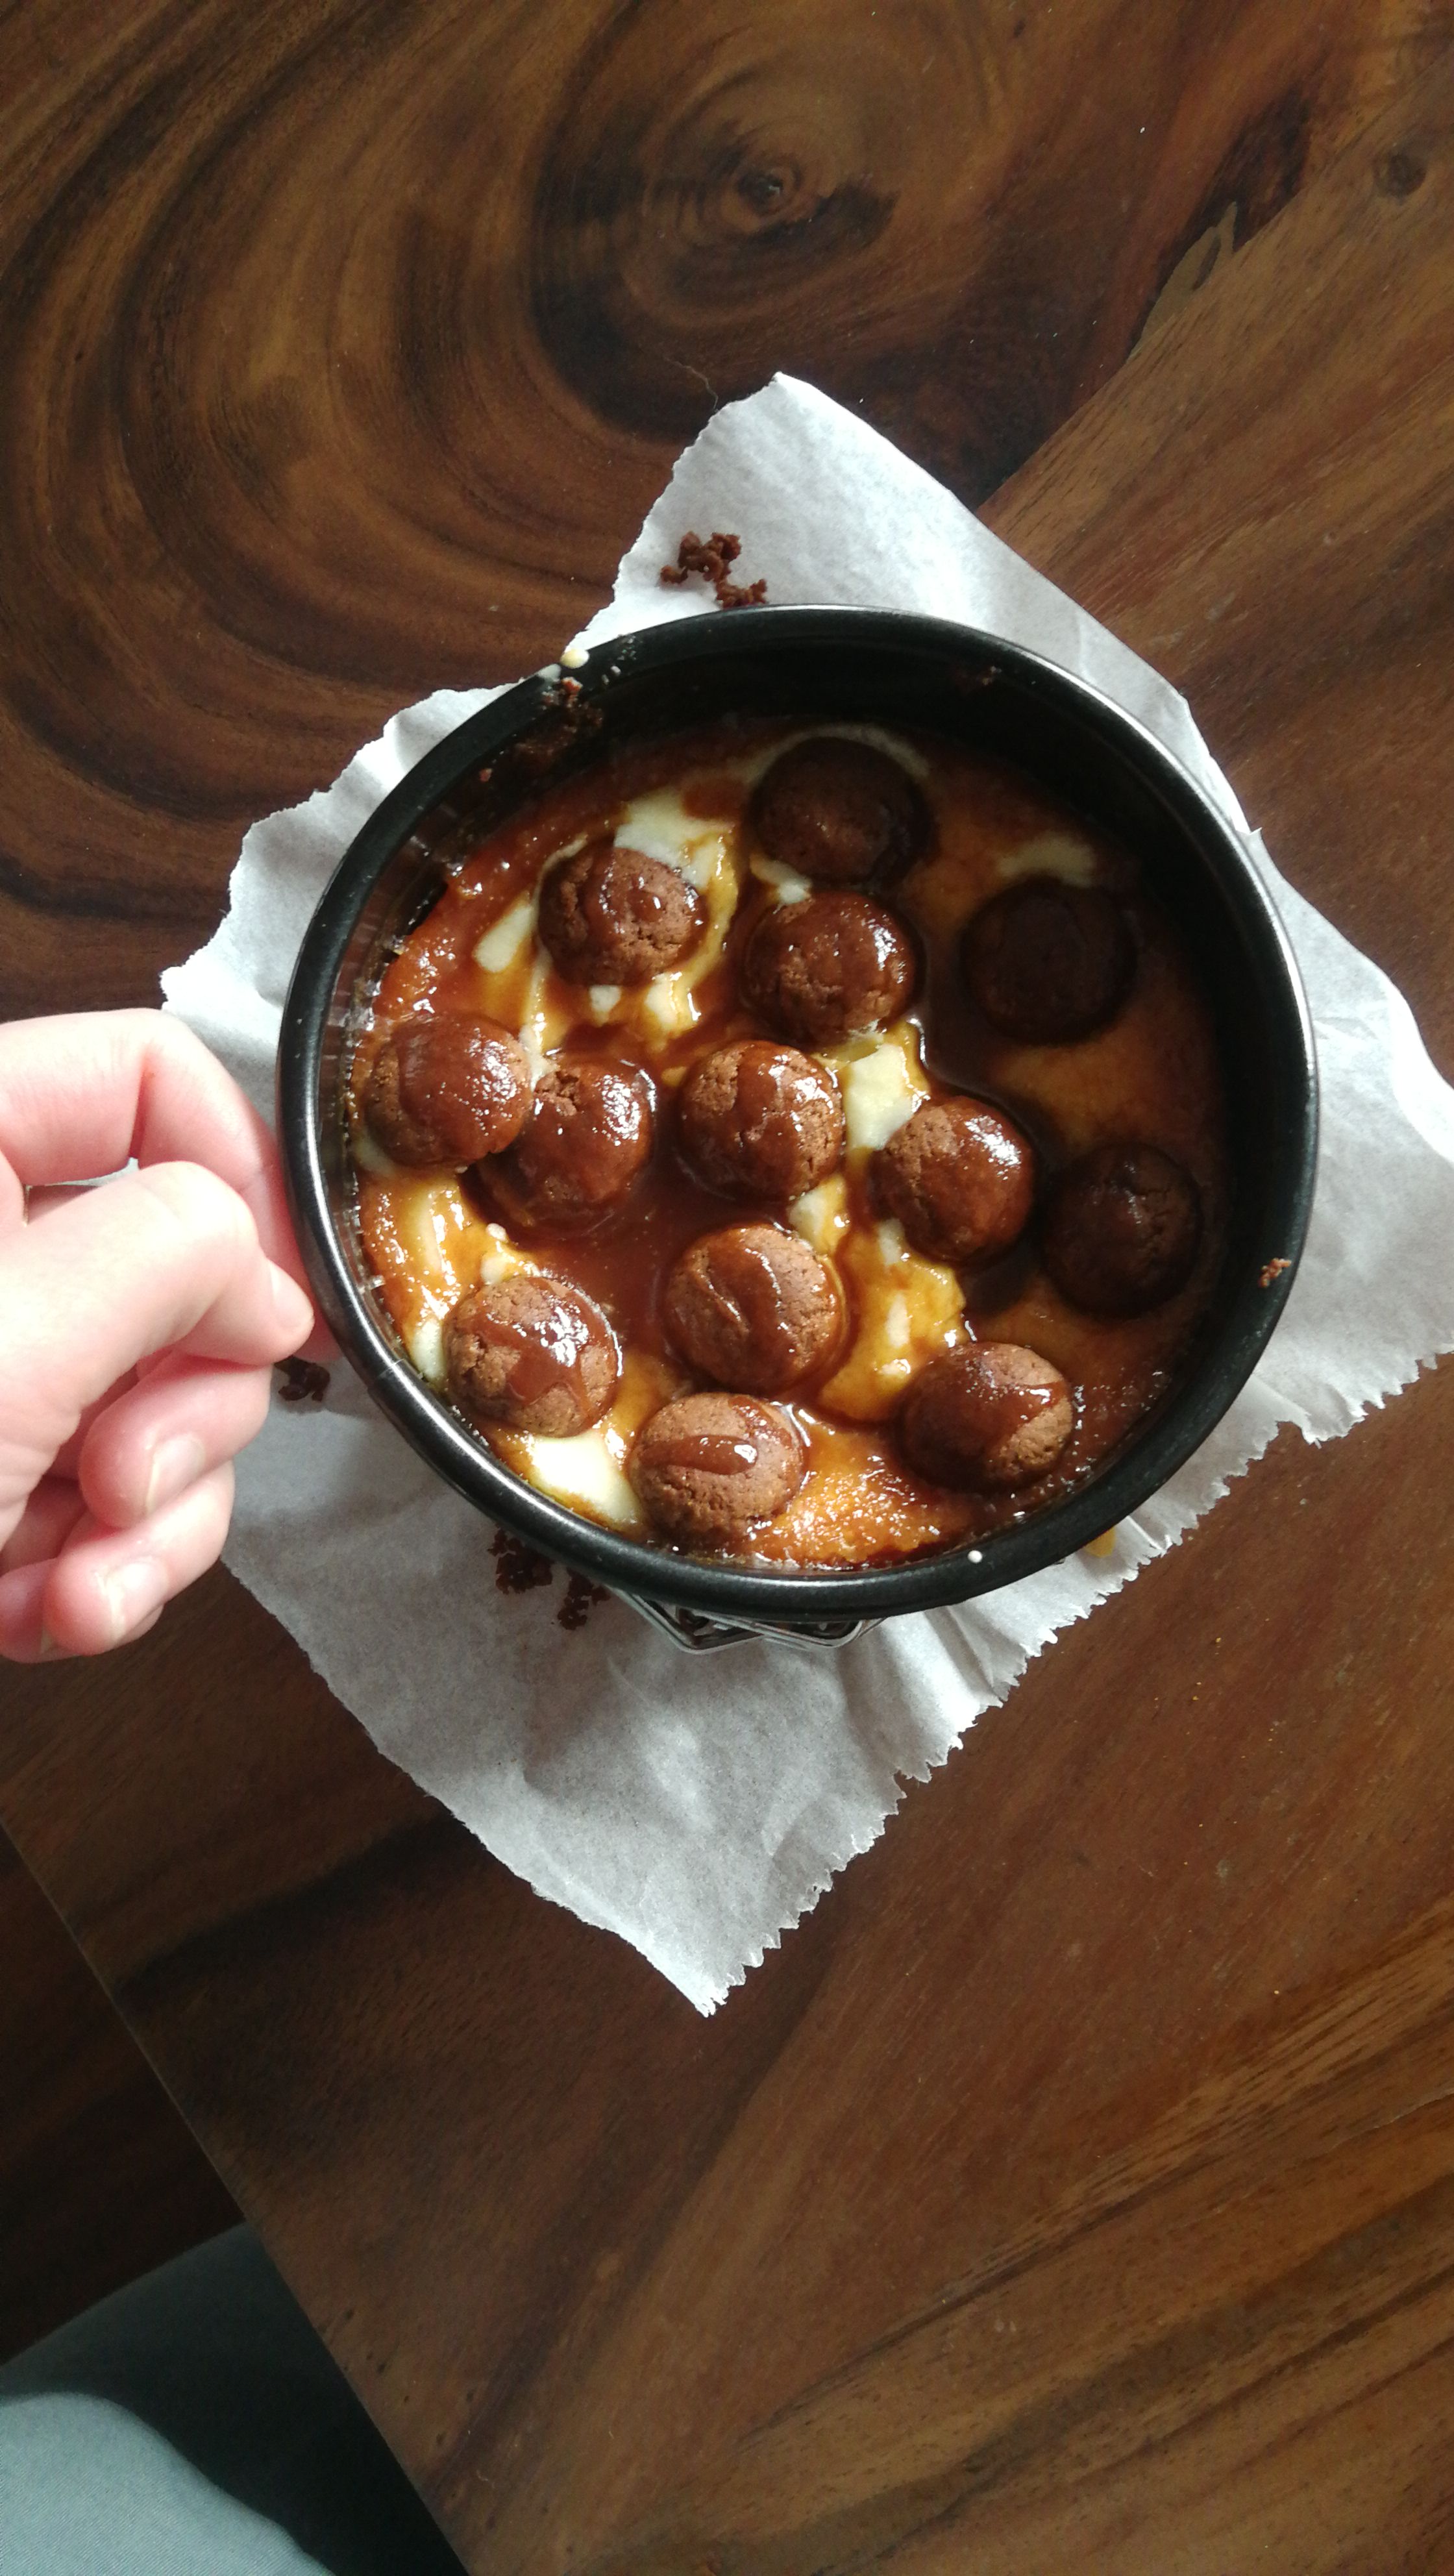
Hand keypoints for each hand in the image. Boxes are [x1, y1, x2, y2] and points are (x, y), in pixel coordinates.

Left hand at [0, 1011, 315, 1661]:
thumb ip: (168, 1256)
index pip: (145, 1073)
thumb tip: (267, 1281)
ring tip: (72, 1588)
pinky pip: (105, 1508)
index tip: (266, 1304)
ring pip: (162, 1409)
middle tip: (122, 1478)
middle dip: (184, 1411)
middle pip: (183, 1271)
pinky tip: (31, 1618)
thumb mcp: (8, 1342)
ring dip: (147, 1525)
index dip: (234, 1174)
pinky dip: (89, 1577)